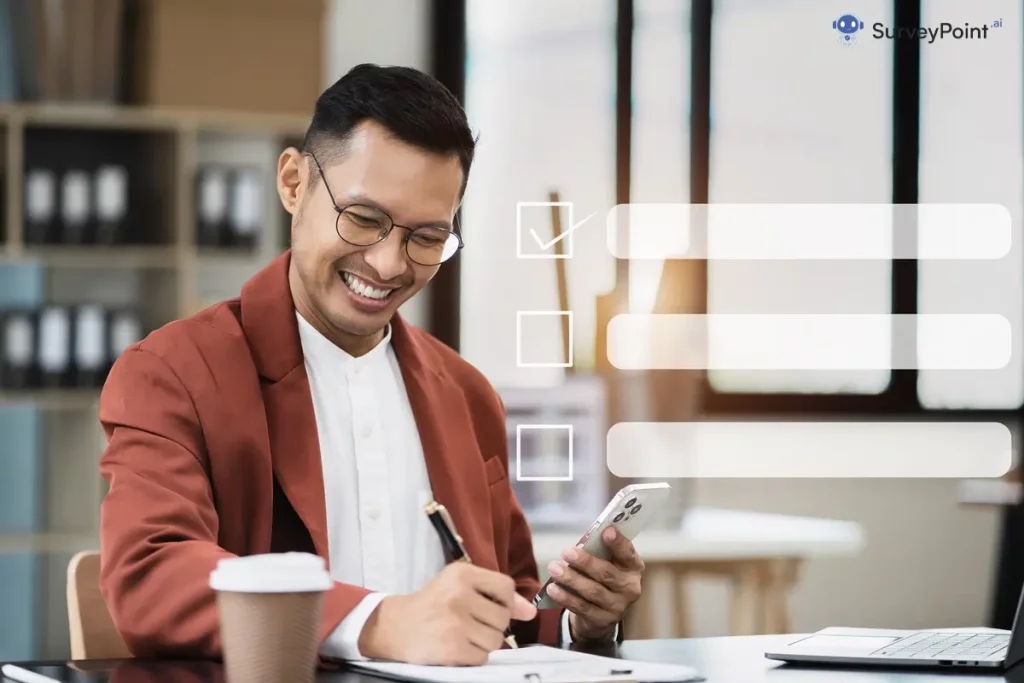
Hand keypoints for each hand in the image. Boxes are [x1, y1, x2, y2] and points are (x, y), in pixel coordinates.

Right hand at [358, 562, 537, 664]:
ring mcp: (455, 622)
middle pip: (503, 617)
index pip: (506, 587)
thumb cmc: (433, 604)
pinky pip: (482, 657)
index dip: (505, 602)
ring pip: (496, 639)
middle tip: (470, 623)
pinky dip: (473, 657)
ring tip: (463, 636)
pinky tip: (457, 647)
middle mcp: (459, 594)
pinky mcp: (451, 647)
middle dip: (492, 625)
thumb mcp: (460, 587)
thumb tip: (531, 611)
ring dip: (484, 643)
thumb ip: (497, 595)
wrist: (395, 627)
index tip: (490, 607)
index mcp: (462, 573)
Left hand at [545, 526, 643, 640]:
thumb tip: (580, 546)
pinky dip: (566, 597)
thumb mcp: (606, 561)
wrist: (602, 611)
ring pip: (593, 591)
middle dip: (585, 562)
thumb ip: (598, 552)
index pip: (627, 553)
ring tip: (554, 568)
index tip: (606, 531)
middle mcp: (630, 587)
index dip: (618, 543)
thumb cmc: (602, 576)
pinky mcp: (603, 620)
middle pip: (607, 573)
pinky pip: (582, 607)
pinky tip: (553, 589)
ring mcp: (618, 606)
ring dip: (571, 579)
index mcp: (633, 567)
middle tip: (566, 552)